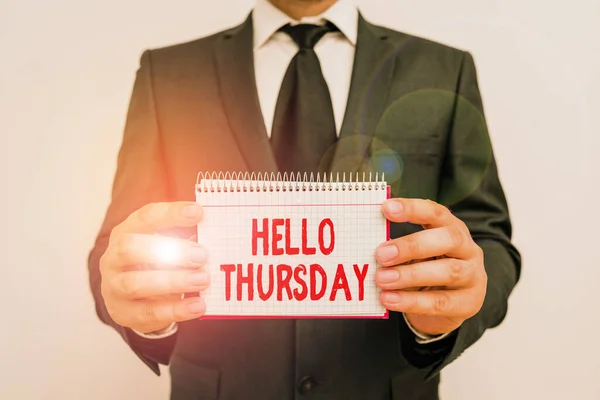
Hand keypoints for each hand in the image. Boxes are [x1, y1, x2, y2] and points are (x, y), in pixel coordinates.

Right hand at [100, 202, 209, 333]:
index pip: (144, 218)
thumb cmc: (154, 264)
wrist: (131, 300)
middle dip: (169, 250)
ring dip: (173, 281)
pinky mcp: (124, 314)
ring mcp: (114, 288)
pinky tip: (198, 305)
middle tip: (202, 255)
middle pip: (130, 249)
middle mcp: (112, 258)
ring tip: (203, 280)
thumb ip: (184, 237)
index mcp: (125, 232)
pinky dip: (176, 309)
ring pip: (136, 283)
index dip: (171, 214)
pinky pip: (149, 313)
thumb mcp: (165, 246)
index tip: (198, 212)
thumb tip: (212, 231)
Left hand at [375, 199, 486, 335]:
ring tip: (381, 280)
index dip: (413, 209)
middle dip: (412, 245)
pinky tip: (390, 299)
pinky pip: (440, 302)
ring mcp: (473, 276)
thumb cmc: (427, 271)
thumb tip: (366, 243)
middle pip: (448, 239)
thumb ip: (398, 247)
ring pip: (448, 271)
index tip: (386, 208)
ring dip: (410, 275)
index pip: (436, 213)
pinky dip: (412, 301)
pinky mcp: (468, 303)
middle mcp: (468, 249)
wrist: (449, 307)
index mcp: (452, 228)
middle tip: (381, 254)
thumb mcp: (416, 255)